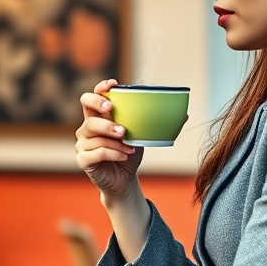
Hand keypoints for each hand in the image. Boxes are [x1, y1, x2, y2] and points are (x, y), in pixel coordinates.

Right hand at [76, 79, 144, 196]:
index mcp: (99, 118)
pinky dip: (114, 153)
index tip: (113, 84)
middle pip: (86, 107)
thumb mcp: (143, 137)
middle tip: (113, 109)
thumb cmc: (129, 155)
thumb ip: (155, 125)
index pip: (92, 97)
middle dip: (99, 105)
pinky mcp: (83, 159)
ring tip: (129, 144)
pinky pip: (97, 152)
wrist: (123, 181)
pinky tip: (125, 155)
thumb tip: (184, 114)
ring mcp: (82, 143)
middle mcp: (87, 128)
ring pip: (96, 134)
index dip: (100, 88)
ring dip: (115, 139)